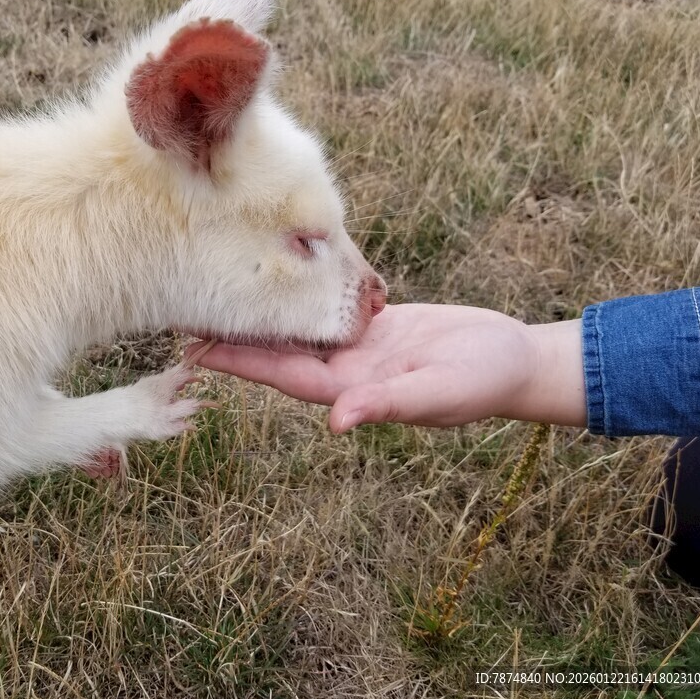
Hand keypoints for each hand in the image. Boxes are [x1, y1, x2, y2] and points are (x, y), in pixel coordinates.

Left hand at [187, 304, 585, 432]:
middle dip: (236, 336)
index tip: (194, 350)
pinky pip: (328, 308)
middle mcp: (346, 370)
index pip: (284, 375)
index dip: (240, 364)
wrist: (513, 360)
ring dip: (261, 313)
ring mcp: (359, 347)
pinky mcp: (375, 325)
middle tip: (186, 311)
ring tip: (219, 289)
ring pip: (299, 327)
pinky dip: (302, 294)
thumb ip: (389, 405)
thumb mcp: (438, 394)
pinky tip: (278, 275)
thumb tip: (336, 424)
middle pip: (280, 351)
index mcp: (353, 389)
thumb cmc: (482, 382)